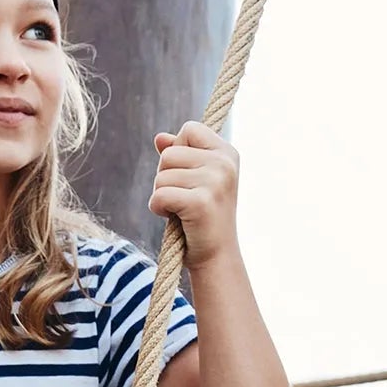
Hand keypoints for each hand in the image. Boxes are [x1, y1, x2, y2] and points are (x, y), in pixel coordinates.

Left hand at [149, 122, 239, 267]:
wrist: (216, 257)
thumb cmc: (201, 218)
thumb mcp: (193, 180)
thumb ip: (179, 155)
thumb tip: (160, 137)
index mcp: (227, 153)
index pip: (189, 129)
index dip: (177, 150)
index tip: (187, 175)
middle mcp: (225, 164)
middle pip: (170, 153)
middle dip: (165, 177)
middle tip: (183, 197)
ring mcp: (215, 182)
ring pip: (161, 175)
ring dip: (161, 195)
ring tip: (180, 210)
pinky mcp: (201, 202)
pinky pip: (160, 195)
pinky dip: (159, 208)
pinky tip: (175, 218)